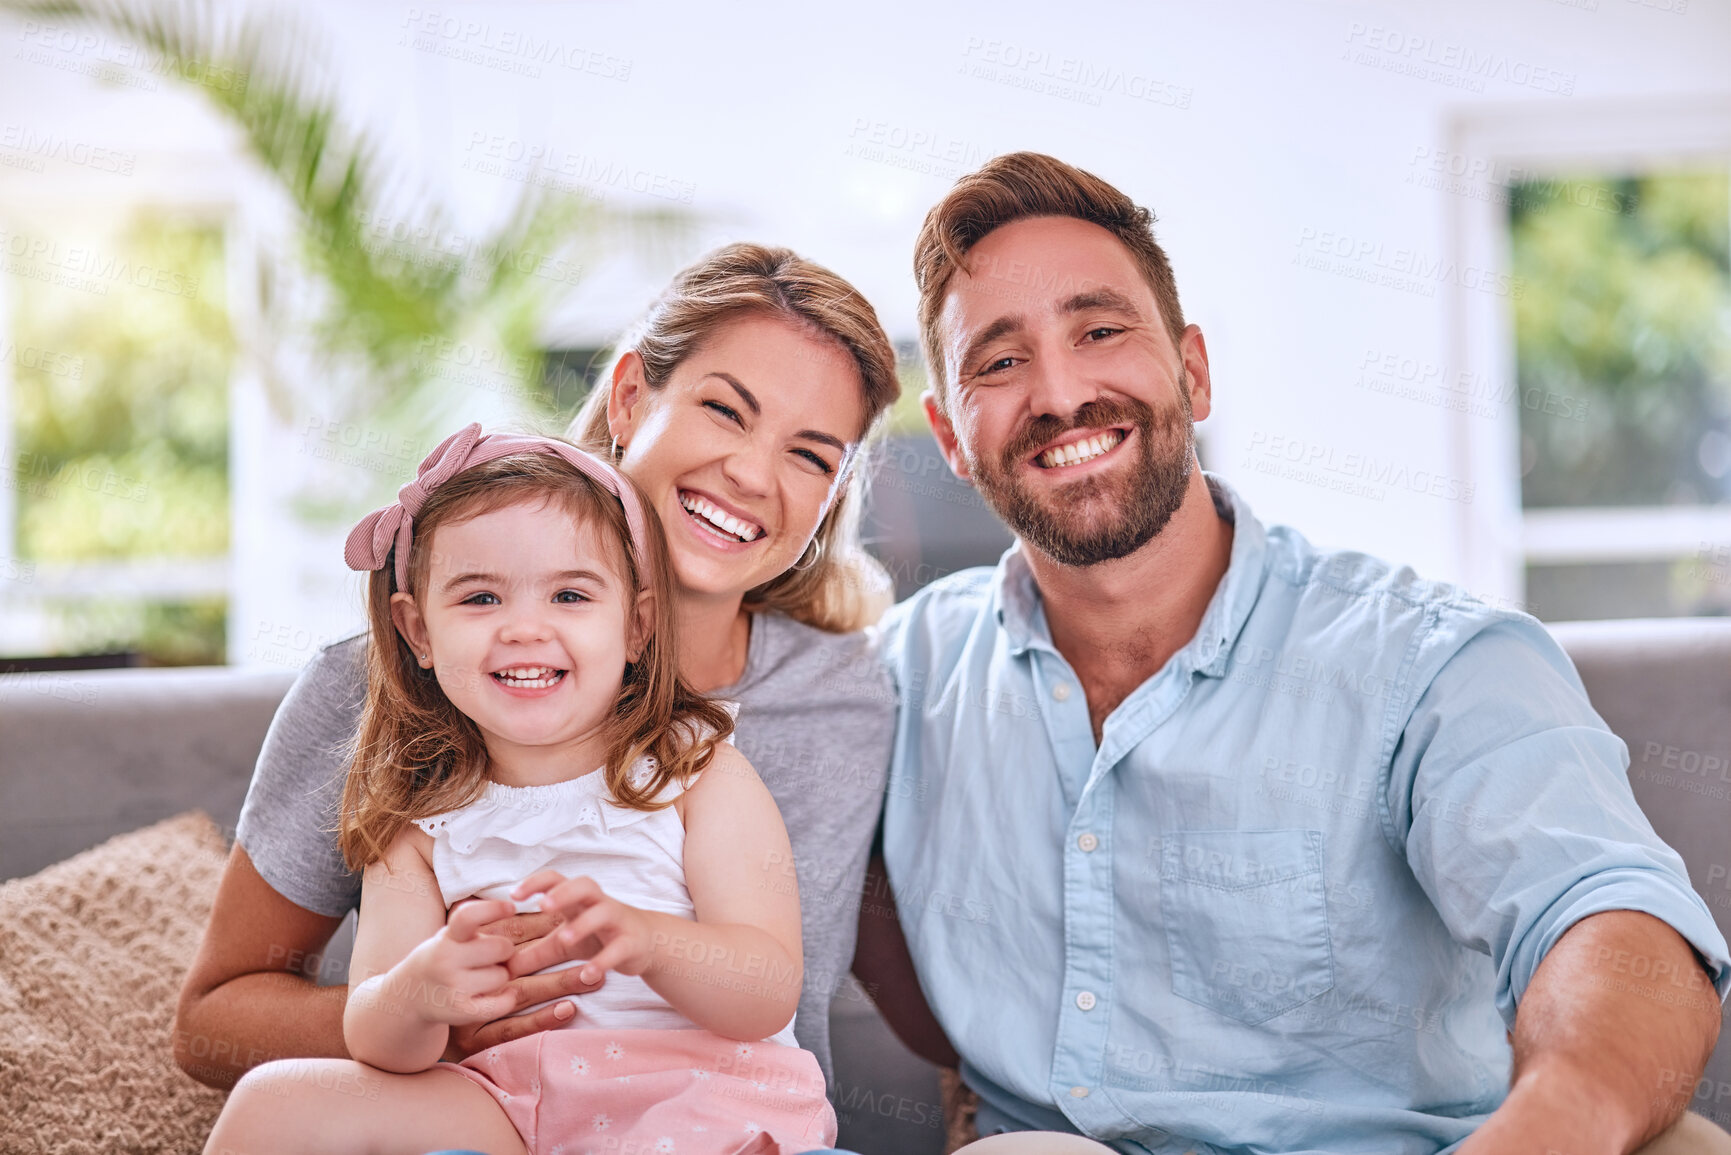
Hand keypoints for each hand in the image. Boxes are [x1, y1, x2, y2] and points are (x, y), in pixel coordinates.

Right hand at [390, 898, 518, 1026]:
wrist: (410, 995)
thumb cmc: (443, 957)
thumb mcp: (451, 934)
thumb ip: (477, 925)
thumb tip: (514, 910)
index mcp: (447, 936)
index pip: (468, 916)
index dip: (493, 909)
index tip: (511, 907)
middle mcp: (446, 959)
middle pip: (500, 948)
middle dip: (504, 951)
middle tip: (492, 957)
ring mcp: (451, 986)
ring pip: (502, 975)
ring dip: (500, 976)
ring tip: (482, 978)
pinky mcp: (459, 1011)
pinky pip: (500, 1004)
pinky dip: (507, 999)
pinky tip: (502, 995)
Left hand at [510, 872, 656, 982]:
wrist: (647, 943)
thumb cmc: (600, 936)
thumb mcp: (565, 943)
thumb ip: (538, 952)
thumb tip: (504, 967)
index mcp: (579, 899)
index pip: (556, 879)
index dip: (536, 883)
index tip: (514, 895)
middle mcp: (598, 903)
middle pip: (583, 885)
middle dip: (564, 892)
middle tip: (543, 905)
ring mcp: (617, 921)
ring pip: (603, 913)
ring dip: (584, 924)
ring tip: (564, 939)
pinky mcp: (632, 943)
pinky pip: (619, 948)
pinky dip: (604, 961)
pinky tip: (588, 973)